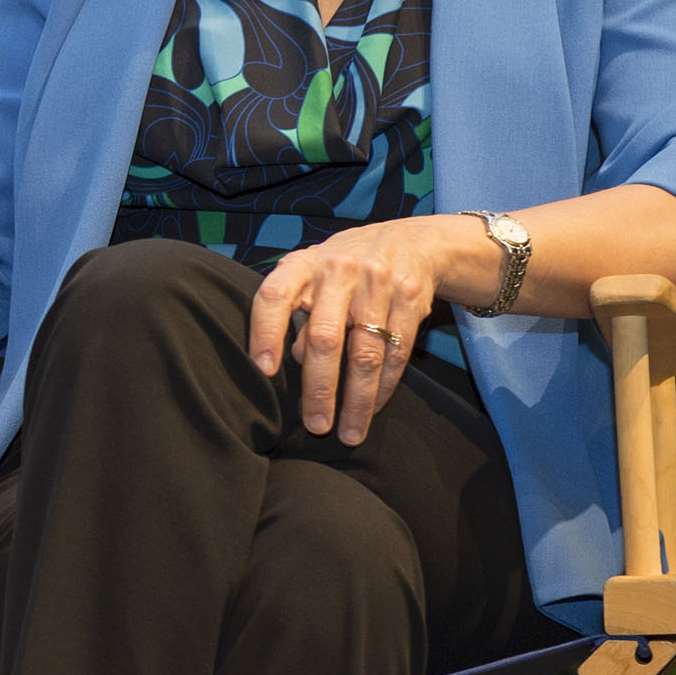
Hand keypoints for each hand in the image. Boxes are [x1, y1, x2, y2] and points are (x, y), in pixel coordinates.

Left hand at [248, 218, 461, 444]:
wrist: (409, 240)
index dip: (266, 332)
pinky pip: (396, 354)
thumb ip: (294, 313)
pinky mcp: (411, 300)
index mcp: (303, 265)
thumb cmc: (340, 270)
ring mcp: (378, 285)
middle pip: (325, 337)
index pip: (275, 296)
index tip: (264, 370)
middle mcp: (339, 271)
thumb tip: (285, 360)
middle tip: (315, 425)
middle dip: (319, 387)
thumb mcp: (310, 277)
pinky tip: (373, 408)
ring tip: (348, 433)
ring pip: (366, 354)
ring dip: (357, 400)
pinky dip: (384, 386)